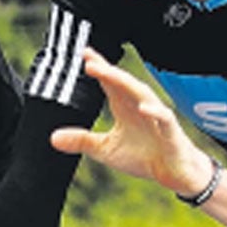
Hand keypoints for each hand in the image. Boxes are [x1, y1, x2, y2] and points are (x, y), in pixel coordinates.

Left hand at [51, 49, 215, 196]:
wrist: (173, 173)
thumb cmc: (143, 156)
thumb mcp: (106, 150)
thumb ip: (82, 141)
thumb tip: (52, 138)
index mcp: (124, 107)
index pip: (109, 83)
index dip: (98, 68)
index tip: (82, 54)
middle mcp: (140, 106)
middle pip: (123, 83)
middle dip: (107, 70)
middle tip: (89, 59)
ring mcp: (157, 117)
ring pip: (142, 94)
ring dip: (126, 83)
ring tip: (108, 73)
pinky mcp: (171, 132)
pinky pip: (164, 118)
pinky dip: (155, 112)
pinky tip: (144, 108)